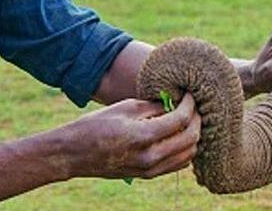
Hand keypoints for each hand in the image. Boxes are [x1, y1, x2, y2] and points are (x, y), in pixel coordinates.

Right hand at [62, 94, 200, 179]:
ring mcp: (150, 170)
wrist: (74, 154)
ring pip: (188, 155)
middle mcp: (150, 157)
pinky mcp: (147, 176)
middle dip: (196, 120)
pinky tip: (178, 136)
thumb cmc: (95, 125)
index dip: (190, 105)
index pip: (180, 120)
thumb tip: (174, 103)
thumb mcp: (124, 108)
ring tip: (188, 120)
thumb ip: (153, 107)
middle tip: (194, 106)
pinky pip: (177, 164)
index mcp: (143, 136)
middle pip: (190, 139)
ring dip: (193, 136)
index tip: (191, 94)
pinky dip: (184, 150)